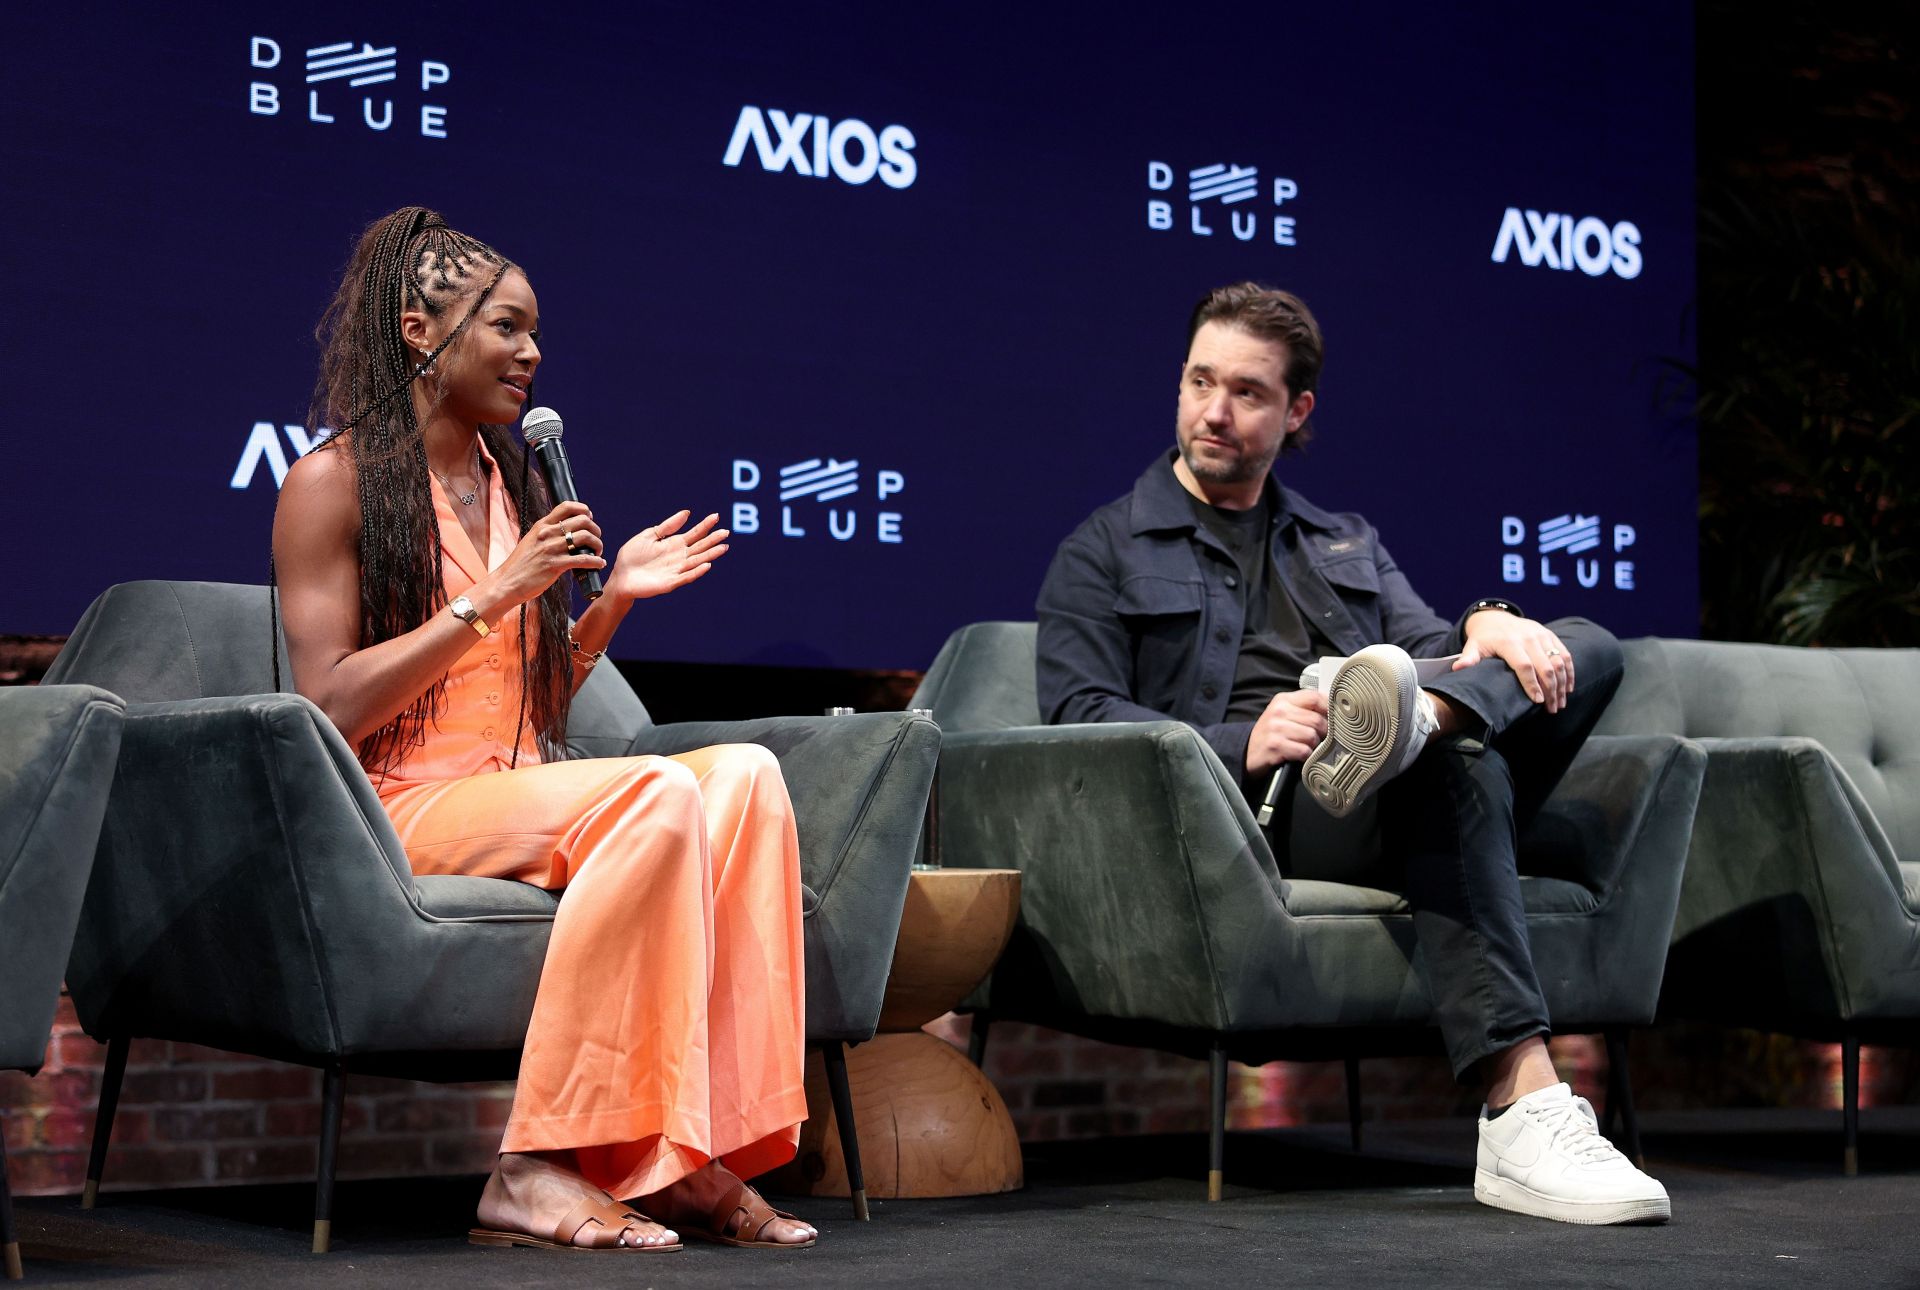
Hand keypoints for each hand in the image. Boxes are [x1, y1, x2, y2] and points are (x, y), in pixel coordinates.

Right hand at [475, 501, 606, 613]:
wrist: (507, 582)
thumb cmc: (520, 565)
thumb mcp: (532, 541)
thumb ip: (547, 534)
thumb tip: (566, 532)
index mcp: (542, 526)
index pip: (566, 506)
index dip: (583, 509)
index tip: (589, 518)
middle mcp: (547, 534)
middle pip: (581, 521)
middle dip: (595, 529)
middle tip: (596, 539)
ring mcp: (551, 549)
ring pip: (585, 538)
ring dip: (598, 544)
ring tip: (598, 552)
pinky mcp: (555, 565)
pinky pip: (582, 560)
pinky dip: (596, 561)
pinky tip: (599, 564)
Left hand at [604, 510, 729, 602]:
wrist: (620, 577)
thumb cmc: (632, 556)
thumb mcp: (649, 535)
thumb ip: (668, 526)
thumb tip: (687, 513)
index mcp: (674, 544)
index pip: (694, 533)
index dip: (705, 525)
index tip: (716, 516)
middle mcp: (679, 557)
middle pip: (700, 547)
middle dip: (713, 540)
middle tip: (726, 532)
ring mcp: (676, 570)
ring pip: (697, 561)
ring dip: (710, 555)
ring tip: (723, 547)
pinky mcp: (671, 582)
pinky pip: (686, 576)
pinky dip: (697, 571)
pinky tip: (707, 565)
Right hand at [1245, 689, 1328, 774]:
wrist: (1247, 752)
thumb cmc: (1271, 734)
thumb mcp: (1283, 714)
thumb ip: (1304, 708)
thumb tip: (1333, 710)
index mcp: (1283, 700)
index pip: (1315, 697)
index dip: (1329, 709)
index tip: (1333, 718)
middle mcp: (1279, 711)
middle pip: (1317, 719)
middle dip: (1323, 733)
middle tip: (1318, 739)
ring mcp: (1276, 728)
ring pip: (1312, 736)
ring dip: (1313, 746)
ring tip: (1305, 747)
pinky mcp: (1275, 745)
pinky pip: (1303, 751)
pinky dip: (1305, 756)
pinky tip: (1298, 756)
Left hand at [1455, 611, 1572, 712]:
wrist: (1495, 618)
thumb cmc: (1483, 638)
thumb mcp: (1473, 646)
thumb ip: (1468, 658)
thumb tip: (1458, 669)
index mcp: (1509, 642)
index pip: (1524, 666)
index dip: (1532, 684)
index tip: (1537, 701)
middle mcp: (1528, 637)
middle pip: (1546, 666)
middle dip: (1551, 690)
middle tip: (1552, 709)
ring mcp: (1541, 635)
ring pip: (1559, 661)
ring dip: (1562, 684)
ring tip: (1560, 703)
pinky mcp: (1550, 634)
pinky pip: (1565, 654)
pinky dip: (1569, 672)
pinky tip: (1568, 688)